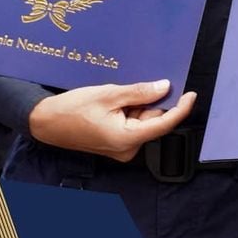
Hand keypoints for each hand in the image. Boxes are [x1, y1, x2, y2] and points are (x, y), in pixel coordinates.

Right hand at [26, 79, 195, 161]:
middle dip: (148, 102)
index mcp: (127, 139)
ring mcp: (121, 149)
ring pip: (142, 122)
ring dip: (137, 106)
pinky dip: (129, 112)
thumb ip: (139, 92)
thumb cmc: (73, 109)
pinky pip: (132, 125)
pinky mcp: (116, 144)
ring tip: (115, 96)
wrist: (46, 122)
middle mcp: (127, 149)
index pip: (164, 124)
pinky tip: (115, 102)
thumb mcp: (109, 94)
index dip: (181, 108)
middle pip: (152, 121)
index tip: (191, 94)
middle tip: (131, 87)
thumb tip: (164, 87)